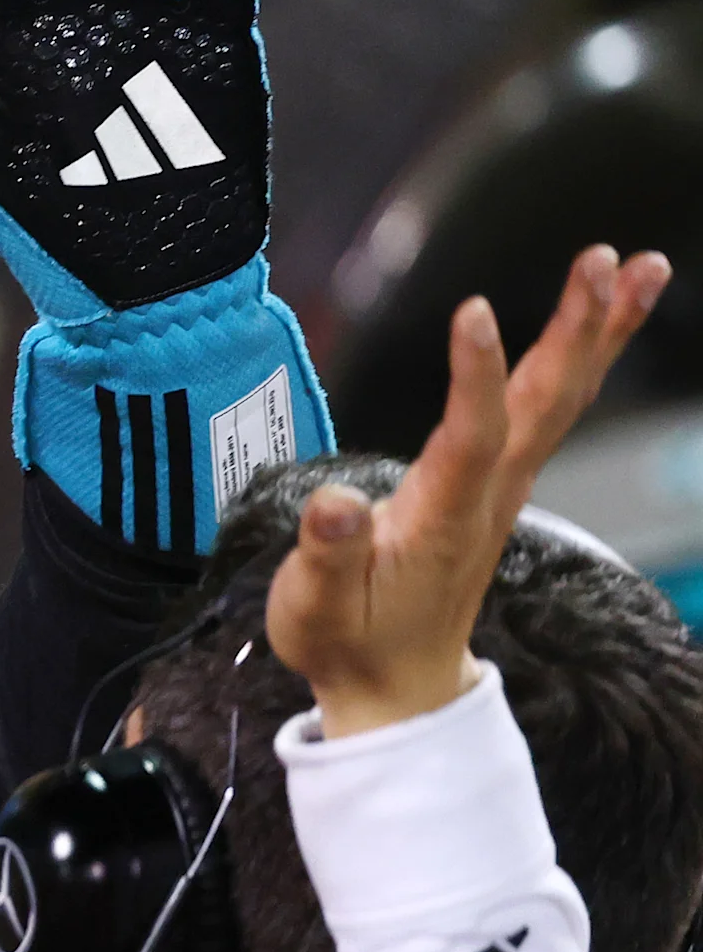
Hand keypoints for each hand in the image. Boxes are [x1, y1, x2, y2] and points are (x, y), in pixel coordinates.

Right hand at [269, 245, 670, 737]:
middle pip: (544, 404)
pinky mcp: (500, 484)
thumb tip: (334, 506)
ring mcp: (501, 489)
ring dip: (600, 333)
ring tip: (637, 268)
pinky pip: (553, 410)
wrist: (396, 689)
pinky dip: (582, 360)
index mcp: (439, 520)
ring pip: (562, 400)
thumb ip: (324, 556)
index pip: (469, 436)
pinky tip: (596, 324)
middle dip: (575, 330)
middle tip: (602, 262)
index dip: (474, 375)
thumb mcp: (314, 609)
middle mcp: (485, 497)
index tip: (473, 311)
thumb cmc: (348, 643)